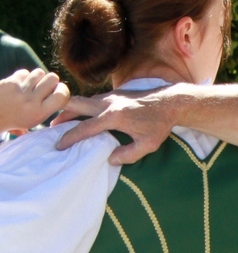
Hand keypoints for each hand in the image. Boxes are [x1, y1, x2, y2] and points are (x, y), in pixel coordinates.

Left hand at [0, 69, 69, 131]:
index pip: (62, 94)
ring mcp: (20, 90)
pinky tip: (20, 85)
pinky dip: (24, 77)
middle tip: (45, 87)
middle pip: (52, 78)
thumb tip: (62, 94)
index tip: (58, 91)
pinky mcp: (10, 82)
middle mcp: (31, 101)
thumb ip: (48, 108)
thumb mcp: (34, 121)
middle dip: (51, 81)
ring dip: (38, 77)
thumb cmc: (15, 119)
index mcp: (40, 113)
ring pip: (39, 72)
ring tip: (32, 85)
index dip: (63, 90)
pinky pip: (25, 72)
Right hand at [53, 88, 177, 162]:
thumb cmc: (160, 125)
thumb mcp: (148, 145)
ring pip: (83, 100)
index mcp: (113, 117)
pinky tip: (84, 116)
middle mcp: (108, 103)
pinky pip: (93, 100)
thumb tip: (110, 159)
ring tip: (63, 122)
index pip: (84, 128)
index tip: (59, 146)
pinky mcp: (115, 94)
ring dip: (71, 109)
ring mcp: (110, 96)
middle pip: (75, 104)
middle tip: (52, 127)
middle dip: (61, 115)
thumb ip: (128, 155)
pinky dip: (84, 107)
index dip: (69, 138)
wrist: (171, 102)